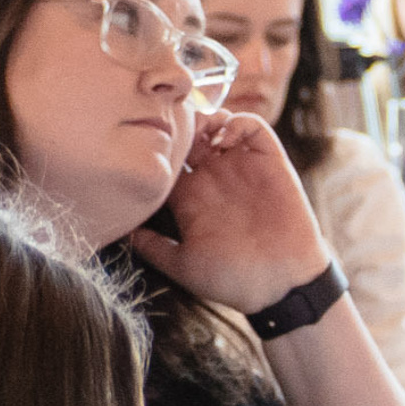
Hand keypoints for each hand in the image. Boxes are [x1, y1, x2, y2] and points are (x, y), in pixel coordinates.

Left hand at [128, 108, 329, 314]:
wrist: (282, 287)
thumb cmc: (235, 281)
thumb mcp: (183, 265)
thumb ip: (152, 246)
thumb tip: (121, 230)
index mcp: (191, 198)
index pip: (168, 159)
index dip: (156, 146)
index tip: (144, 144)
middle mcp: (216, 179)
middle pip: (191, 135)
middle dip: (180, 125)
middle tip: (171, 126)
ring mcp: (243, 170)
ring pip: (220, 124)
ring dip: (207, 118)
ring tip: (199, 129)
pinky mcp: (271, 164)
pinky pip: (254, 128)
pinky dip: (239, 122)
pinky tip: (225, 137)